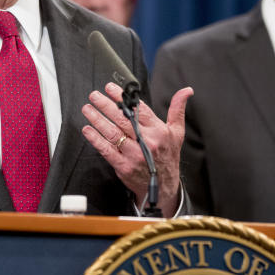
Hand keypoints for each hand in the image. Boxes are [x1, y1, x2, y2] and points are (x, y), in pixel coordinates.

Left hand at [81, 83, 192, 214]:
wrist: (163, 187)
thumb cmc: (168, 156)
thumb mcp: (177, 132)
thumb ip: (178, 109)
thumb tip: (187, 90)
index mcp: (158, 130)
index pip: (138, 109)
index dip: (123, 97)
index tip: (110, 88)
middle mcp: (147, 142)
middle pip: (123, 119)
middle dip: (106, 105)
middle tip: (94, 96)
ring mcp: (134, 155)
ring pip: (113, 133)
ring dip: (98, 119)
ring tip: (87, 109)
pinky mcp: (124, 166)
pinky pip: (107, 150)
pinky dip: (96, 139)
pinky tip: (87, 130)